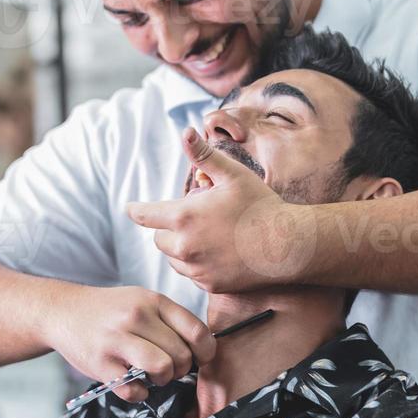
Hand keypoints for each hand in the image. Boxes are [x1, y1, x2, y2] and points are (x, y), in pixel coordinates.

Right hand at [45, 284, 215, 402]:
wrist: (63, 311)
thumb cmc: (110, 310)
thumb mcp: (142, 300)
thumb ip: (170, 320)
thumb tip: (203, 349)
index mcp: (152, 301)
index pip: (197, 331)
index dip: (205, 352)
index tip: (199, 358)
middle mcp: (136, 317)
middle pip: (181, 356)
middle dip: (181, 369)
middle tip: (169, 367)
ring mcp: (116, 340)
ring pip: (162, 369)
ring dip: (163, 380)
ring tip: (153, 376)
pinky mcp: (100, 364)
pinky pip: (134, 390)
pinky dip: (139, 394)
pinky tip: (134, 383)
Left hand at [127, 128, 316, 292]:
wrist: (288, 245)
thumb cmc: (260, 205)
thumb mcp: (232, 175)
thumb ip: (204, 156)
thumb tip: (186, 132)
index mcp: (184, 217)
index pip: (145, 215)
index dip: (135, 210)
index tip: (129, 208)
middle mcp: (184, 247)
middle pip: (159, 239)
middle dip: (170, 228)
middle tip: (195, 218)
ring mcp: (196, 269)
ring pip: (174, 259)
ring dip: (182, 248)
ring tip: (209, 236)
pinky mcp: (210, 285)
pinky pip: (193, 274)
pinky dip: (199, 265)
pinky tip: (220, 253)